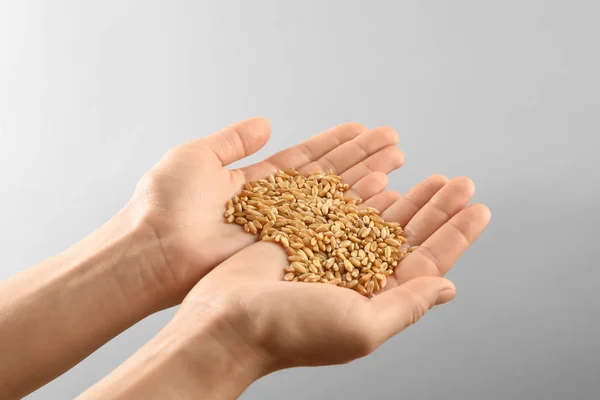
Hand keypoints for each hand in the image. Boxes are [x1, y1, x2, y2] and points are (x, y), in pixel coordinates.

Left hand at [129, 117, 403, 304]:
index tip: (363, 129)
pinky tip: (382, 191)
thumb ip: (234, 140)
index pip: (306, 159)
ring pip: (335, 200)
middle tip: (394, 142)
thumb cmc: (165, 204)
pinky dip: (356, 208)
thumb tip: (265, 123)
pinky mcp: (290, 250)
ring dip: (367, 178)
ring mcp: (286, 230)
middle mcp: (277, 207)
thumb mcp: (198, 156)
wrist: (154, 250)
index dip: (336, 144)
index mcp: (256, 184)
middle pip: (328, 178)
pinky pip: (329, 226)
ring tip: (396, 159)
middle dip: (362, 159)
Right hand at [179, 174, 490, 369]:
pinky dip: (364, 189)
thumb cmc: (292, 331)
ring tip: (429, 175)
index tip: (479, 209)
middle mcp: (358, 276)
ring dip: (406, 195)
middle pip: (408, 235)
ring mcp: (332, 253)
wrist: (227, 318)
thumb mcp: (362, 325)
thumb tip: (448, 287)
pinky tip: (383, 176)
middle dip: (436, 208)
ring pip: (378, 218)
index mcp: (377, 300)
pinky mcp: (306, 234)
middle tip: (460, 182)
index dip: (455, 235)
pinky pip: (343, 206)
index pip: (428, 263)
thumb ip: (407, 305)